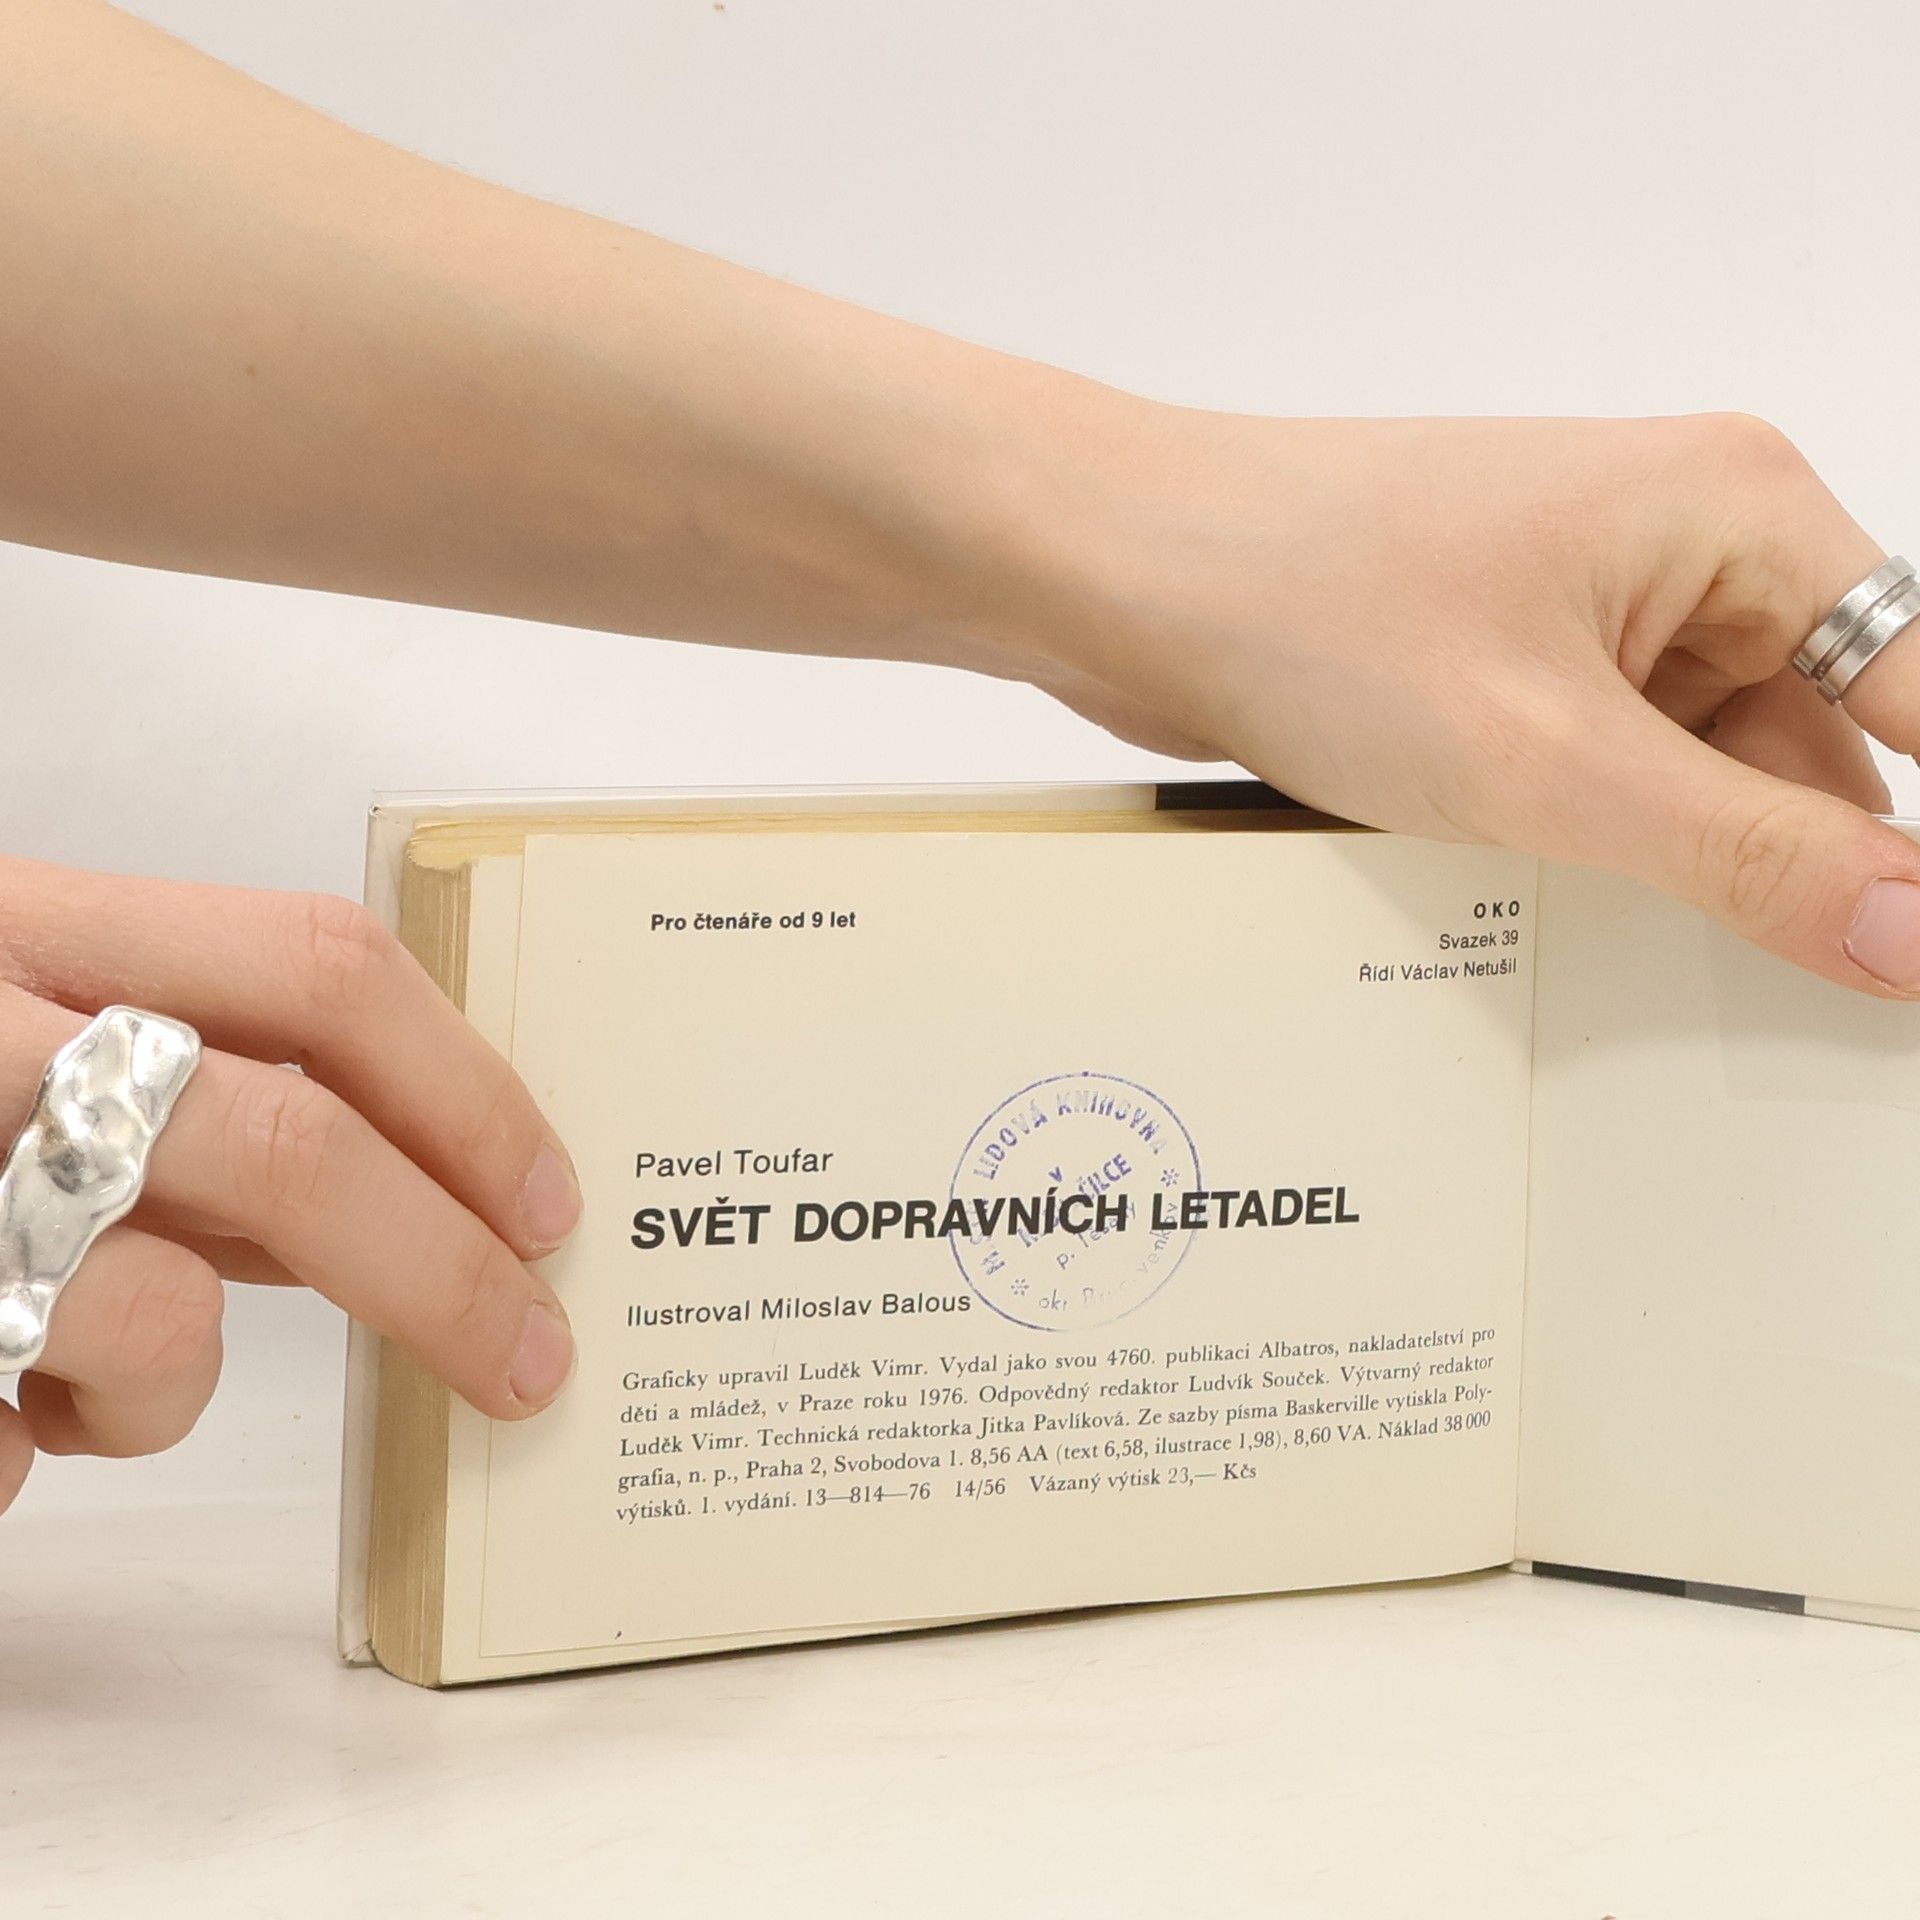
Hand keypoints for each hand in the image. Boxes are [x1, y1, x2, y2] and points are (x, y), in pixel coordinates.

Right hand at [0, 859, 581, 1512]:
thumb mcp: (37, 1046)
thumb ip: (201, 1087)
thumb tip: (427, 1176)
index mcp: (24, 928)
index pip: (313, 967)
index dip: (463, 1090)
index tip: (547, 1199)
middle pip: (288, 1142)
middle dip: (445, 1271)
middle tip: (531, 1359)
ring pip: (161, 1320)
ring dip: (162, 1386)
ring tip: (68, 1370)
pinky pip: (23, 1437)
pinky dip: (30, 1443)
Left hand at [1025, 407, 1919, 995]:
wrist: (1119, 572)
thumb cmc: (1306, 603)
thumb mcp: (1553, 758)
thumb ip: (1749, 853)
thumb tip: (1918, 933)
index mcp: (1742, 517)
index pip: (1919, 698)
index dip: (1919, 846)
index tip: (1904, 959)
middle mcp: (1684, 553)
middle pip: (1815, 752)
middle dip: (1795, 871)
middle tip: (1792, 1007)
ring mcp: (1588, 615)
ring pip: (1702, 778)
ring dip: (1684, 871)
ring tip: (1630, 944)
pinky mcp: (1509, 669)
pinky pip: (1606, 778)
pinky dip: (1598, 851)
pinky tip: (1559, 907)